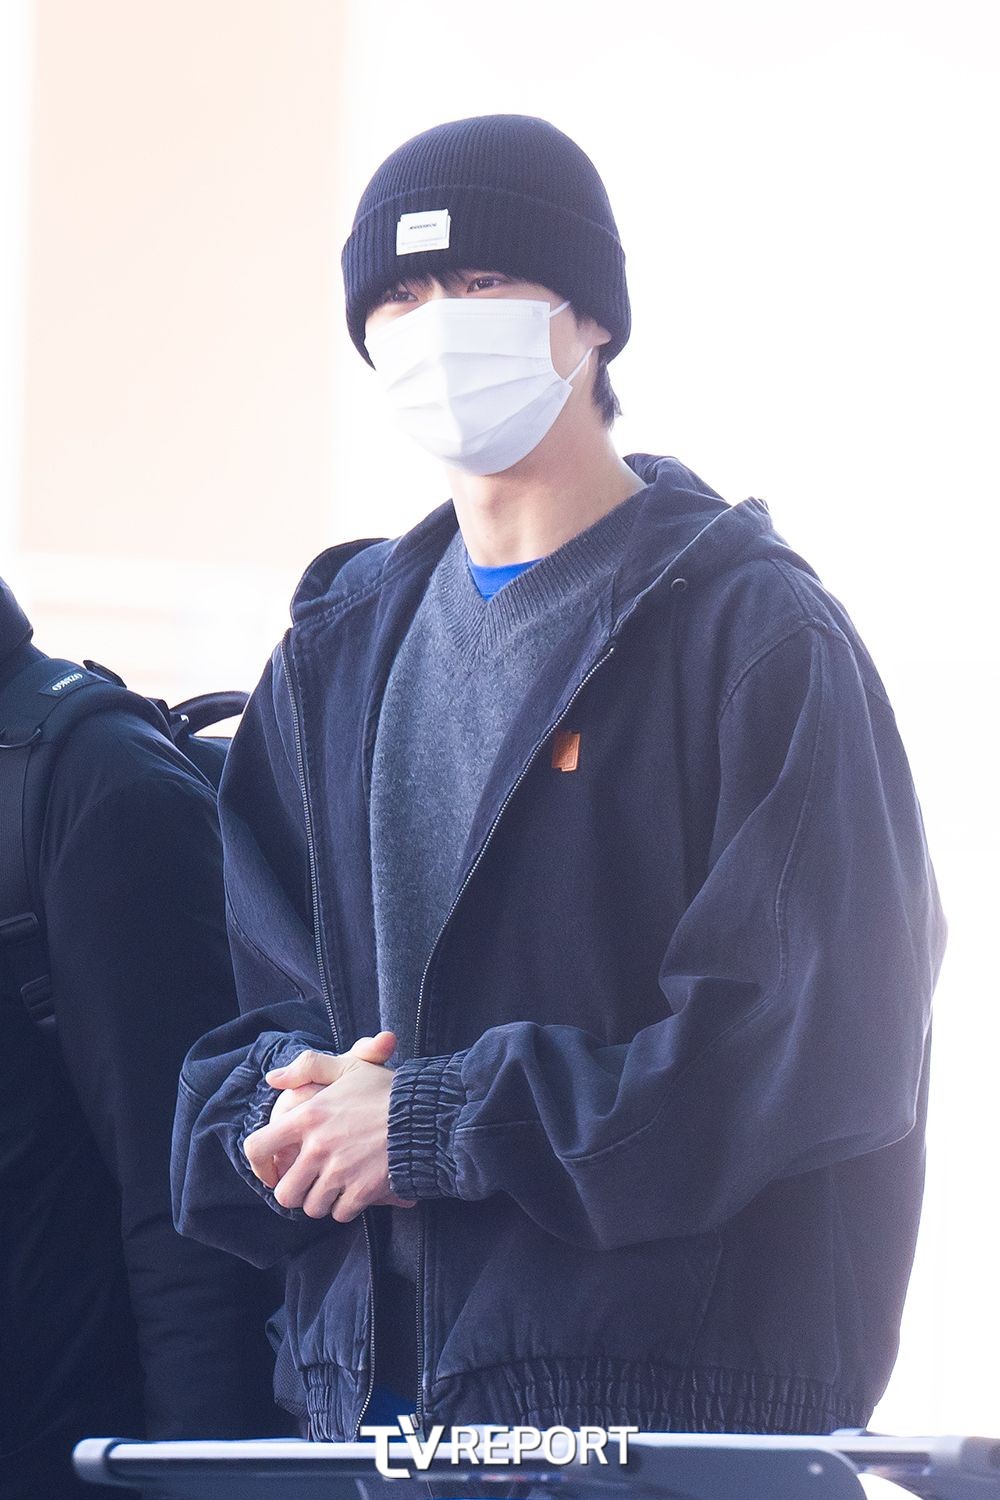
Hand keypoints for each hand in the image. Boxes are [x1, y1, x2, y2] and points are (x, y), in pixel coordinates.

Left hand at [244, 1030, 417, 1220]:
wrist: (426, 1114)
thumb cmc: (385, 1090)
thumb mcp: (347, 1066)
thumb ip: (307, 1067)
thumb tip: (273, 1078)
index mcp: (308, 1116)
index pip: (258, 1147)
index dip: (259, 1166)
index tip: (273, 1171)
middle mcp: (318, 1147)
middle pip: (285, 1193)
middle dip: (297, 1193)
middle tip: (311, 1183)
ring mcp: (340, 1172)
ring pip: (312, 1207)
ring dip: (322, 1201)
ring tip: (336, 1186)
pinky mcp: (362, 1191)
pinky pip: (340, 1214)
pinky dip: (346, 1207)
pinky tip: (357, 1192)